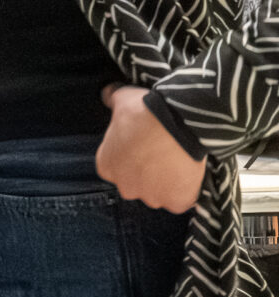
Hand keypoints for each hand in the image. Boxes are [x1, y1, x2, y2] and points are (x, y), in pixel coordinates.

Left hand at [97, 85, 205, 212]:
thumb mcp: (123, 99)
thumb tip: (107, 94)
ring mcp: (151, 197)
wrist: (177, 122)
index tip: (145, 146)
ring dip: (167, 182)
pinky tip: (190, 175)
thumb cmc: (145, 112)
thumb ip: (111, 99)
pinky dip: (186, 192)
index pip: (116, 167)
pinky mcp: (175, 202)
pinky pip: (180, 201)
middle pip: (137, 183)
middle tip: (163, 154)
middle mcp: (125, 187)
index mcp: (106, 167)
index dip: (132, 157)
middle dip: (148, 172)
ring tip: (179, 162)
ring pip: (159, 193)